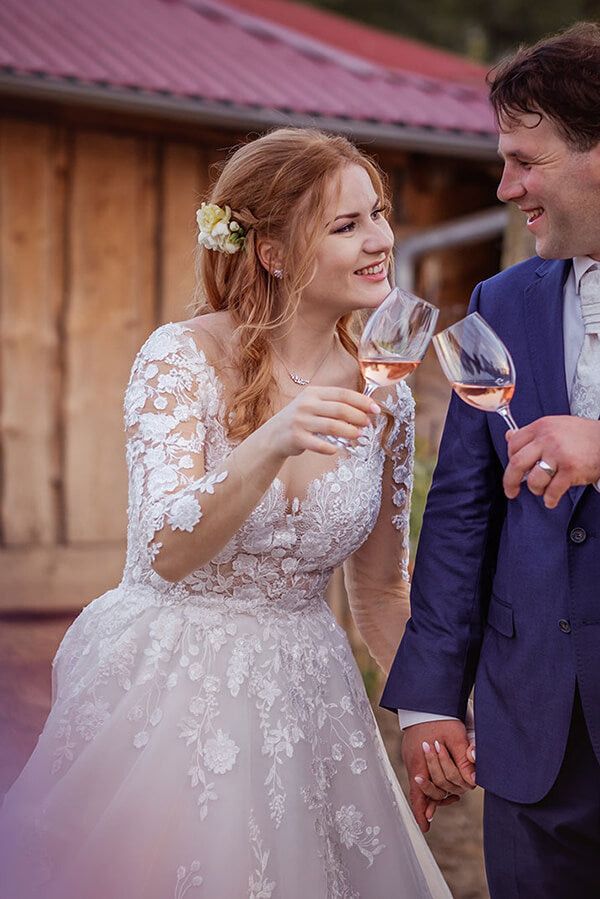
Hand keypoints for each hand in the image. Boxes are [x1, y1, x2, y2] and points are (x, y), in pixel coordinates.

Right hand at [264, 386, 379, 457]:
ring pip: (332, 426)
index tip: (376, 409)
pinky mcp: (296, 438)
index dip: (362, 401)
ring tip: (359, 435)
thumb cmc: (300, 420)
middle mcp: (306, 404)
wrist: (273, 435)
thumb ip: (333, 404)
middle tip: (368, 424)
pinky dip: (331, 447)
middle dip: (358, 417)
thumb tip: (364, 409)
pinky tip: (337, 449)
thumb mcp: (313, 405)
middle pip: (340, 409)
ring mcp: (300, 421)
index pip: (343, 394)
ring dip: (349, 432)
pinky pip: (319, 444)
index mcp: (313, 393)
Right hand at [402, 720, 475, 832]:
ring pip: (424, 782)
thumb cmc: (440, 716)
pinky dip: (430, 779)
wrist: (426, 699)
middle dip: (438, 798)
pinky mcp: (414, 751)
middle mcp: (414, 763)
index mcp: (420, 762)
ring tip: (451, 795)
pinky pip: (422, 771)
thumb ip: (462, 759)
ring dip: (436, 790)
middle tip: (454, 800)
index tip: (425, 828)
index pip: (418, 794)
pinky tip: (439, 781)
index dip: (421, 812)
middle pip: (426, 790)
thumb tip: (473, 781)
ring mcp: (413, 757)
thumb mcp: (455, 737)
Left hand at [503, 416, 599, 508]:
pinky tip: (552, 500)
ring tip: (544, 490)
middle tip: (510, 492)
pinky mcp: (571, 469)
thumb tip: (508, 435)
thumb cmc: (582, 436)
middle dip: (510, 482)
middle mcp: (547, 438)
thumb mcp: (555, 426)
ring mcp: (559, 454)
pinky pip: (552, 491)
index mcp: (541, 426)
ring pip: (534, 480)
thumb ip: (533, 434)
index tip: (513, 469)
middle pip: (516, 464)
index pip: (513, 444)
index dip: (509, 459)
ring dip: (536, 490)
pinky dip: (550, 499)